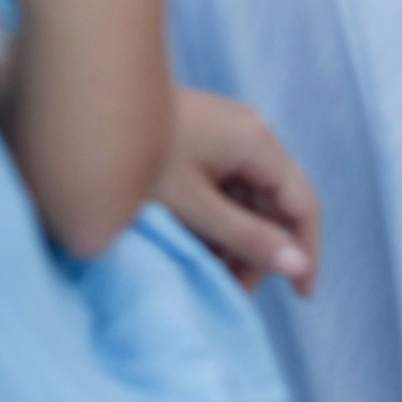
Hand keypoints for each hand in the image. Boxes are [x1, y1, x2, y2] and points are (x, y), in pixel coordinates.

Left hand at [156, 88, 320, 296]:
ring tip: (210, 273)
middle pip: (275, 203)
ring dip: (238, 238)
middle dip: (261, 251)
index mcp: (258, 142)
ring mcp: (229, 133)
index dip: (307, 252)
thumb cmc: (142, 157)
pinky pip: (228, 186)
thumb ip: (247, 238)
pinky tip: (197, 244)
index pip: (302, 204)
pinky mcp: (207, 139)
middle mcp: (252, 132)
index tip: (302, 297)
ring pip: (250, 197)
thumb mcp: (194, 208)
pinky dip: (219, 219)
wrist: (95, 104)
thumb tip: (298, 266)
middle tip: (234, 291)